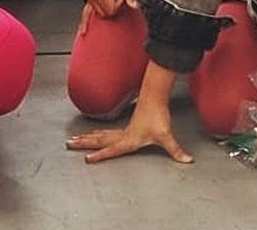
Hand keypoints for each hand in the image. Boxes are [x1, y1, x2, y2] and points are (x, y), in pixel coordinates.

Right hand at [66, 97, 192, 164]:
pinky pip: (106, 132)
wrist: (154, 96)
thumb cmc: (157, 115)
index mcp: (129, 139)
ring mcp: (122, 130)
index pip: (111, 149)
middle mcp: (122, 135)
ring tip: (74, 139)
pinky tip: (93, 134)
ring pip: (100, 135)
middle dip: (83, 143)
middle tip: (68, 144)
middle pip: (99, 140)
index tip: (86, 158)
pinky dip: (97, 134)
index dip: (99, 155)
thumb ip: (176, 150)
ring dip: (87, 137)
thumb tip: (187, 160)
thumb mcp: (166, 135)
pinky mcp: (126, 126)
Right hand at [83, 0, 136, 19]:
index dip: (118, 6)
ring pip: (97, 15)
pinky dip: (85, 22)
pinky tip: (83, 31)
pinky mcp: (88, 2)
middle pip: (104, 14)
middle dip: (112, 9)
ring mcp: (89, 0)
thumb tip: (135, 6)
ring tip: (109, 1)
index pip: (111, 9)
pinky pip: (85, 14)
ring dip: (105, 11)